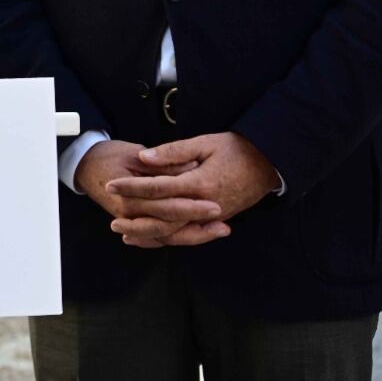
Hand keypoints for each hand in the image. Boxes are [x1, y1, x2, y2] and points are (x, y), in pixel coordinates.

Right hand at [74, 139, 220, 248]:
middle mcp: (129, 214)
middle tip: (223, 222)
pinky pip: (156, 237)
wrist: (84, 165)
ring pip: (165, 236)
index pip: (166, 205)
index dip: (192, 207)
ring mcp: (130, 221)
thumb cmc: (109, 155)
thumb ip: (162, 165)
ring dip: (193, 236)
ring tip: (218, 231)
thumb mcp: (134, 153)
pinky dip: (176, 239)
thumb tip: (191, 169)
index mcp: (128, 195)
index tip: (215, 205)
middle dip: (198, 226)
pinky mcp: (133, 223)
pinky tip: (197, 236)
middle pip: (168, 226)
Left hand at [106, 132, 280, 247]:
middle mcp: (206, 206)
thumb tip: (144, 157)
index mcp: (200, 183)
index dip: (132, 187)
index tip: (111, 185)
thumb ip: (173, 152)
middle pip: (163, 217)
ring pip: (175, 232)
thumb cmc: (237, 149)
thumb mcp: (205, 143)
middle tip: (111, 218)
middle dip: (135, 218)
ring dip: (148, 235)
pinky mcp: (216, 221)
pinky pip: (188, 235)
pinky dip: (168, 239)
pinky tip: (151, 238)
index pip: (158, 188)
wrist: (270, 163)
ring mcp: (213, 217)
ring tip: (124, 234)